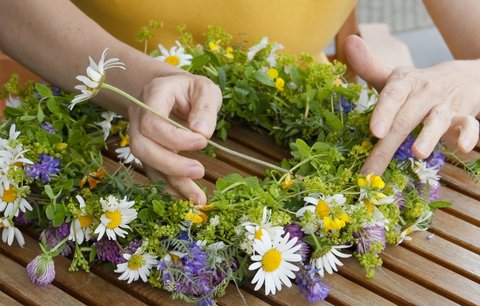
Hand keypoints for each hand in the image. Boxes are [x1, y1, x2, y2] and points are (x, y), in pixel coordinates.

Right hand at [127, 73, 221, 203]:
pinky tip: (187, 199)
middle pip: (143, 147)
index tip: (203, 142)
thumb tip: (202, 133)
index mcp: (152, 96)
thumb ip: (205, 107)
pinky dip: (170, 189)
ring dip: (172, 184)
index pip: (152, 122)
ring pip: (148, 164)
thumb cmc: (190, 90)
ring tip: (198, 199)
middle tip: (200, 171)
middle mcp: (139, 118)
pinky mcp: (149, 153)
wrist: (172, 91)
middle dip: (170, 164)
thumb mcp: (205, 89)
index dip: (176, 137)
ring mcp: (140, 137)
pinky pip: (154, 173)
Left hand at [344, 35, 479, 174]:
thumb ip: (369, 67)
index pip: (393, 95)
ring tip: (419, 152)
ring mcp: (444, 104)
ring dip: (429, 136)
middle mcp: (424, 92)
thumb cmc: (415, 85)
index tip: (374, 131)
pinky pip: (469, 125)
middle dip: (389, 144)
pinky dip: (468, 135)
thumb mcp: (393, 77)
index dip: (384, 112)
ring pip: (437, 119)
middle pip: (406, 118)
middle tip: (374, 168)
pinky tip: (461, 147)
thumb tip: (349, 42)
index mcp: (404, 82)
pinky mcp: (463, 116)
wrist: (459, 76)